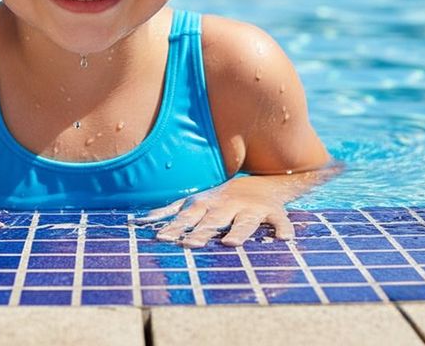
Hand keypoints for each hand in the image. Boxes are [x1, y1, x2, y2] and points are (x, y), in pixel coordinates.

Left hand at [137, 175, 294, 247]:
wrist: (260, 179)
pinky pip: (280, 221)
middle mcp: (227, 205)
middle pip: (213, 221)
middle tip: (190, 245)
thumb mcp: (194, 201)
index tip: (162, 238)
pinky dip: (283, 229)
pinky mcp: (273, 212)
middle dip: (201, 233)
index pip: (188, 217)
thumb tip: (140, 220)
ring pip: (244, 221)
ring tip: (231, 244)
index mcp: (206, 204)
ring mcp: (250, 208)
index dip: (175, 227)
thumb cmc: (220, 198)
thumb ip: (170, 212)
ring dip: (238, 232)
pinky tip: (284, 240)